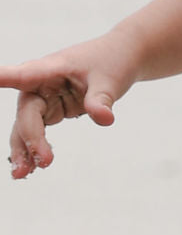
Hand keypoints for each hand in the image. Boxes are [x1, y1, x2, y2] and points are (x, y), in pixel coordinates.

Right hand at [1, 33, 139, 177]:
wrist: (118, 60)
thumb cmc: (111, 63)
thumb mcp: (110, 81)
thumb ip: (102, 99)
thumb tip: (104, 119)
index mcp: (51, 68)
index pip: (25, 74)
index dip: (6, 78)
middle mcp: (40, 83)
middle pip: (27, 112)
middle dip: (30, 138)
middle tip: (44, 162)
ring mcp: (43, 98)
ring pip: (26, 125)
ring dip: (24, 149)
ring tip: (21, 174)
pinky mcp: (50, 110)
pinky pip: (37, 132)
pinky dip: (34, 149)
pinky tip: (30, 169)